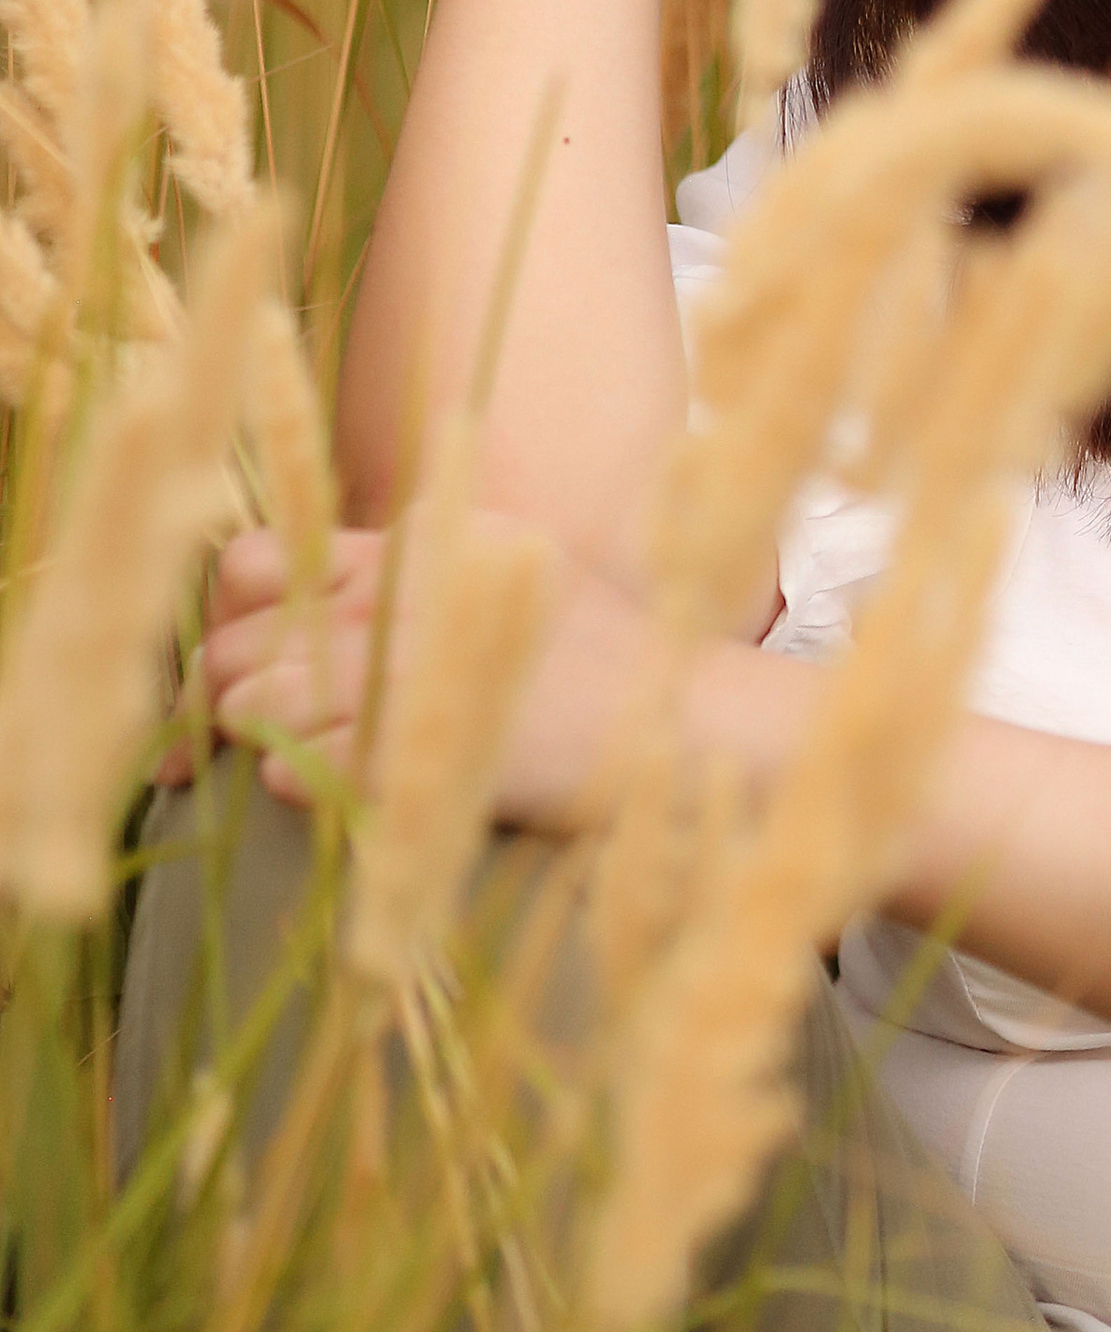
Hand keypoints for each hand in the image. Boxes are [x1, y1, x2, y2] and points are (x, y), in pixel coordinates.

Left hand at [187, 522, 681, 837]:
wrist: (689, 722)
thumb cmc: (604, 662)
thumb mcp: (514, 574)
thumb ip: (419, 576)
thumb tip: (316, 602)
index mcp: (422, 544)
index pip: (261, 560)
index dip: (227, 613)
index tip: (226, 659)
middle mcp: (411, 594)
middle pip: (245, 636)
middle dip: (213, 691)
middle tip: (200, 743)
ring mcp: (422, 669)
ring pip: (261, 700)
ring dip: (250, 737)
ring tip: (266, 756)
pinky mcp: (434, 747)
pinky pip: (312, 767)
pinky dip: (299, 782)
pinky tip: (315, 786)